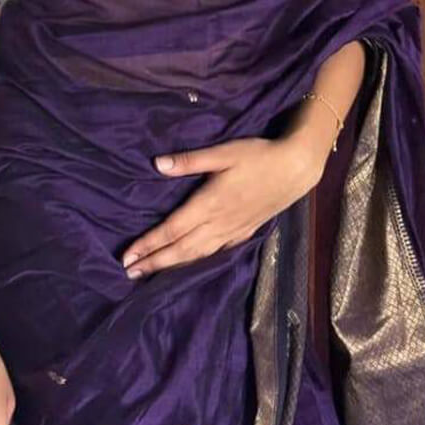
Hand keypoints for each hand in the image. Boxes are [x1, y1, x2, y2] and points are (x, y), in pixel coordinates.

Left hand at [119, 129, 326, 278]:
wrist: (296, 170)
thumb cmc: (258, 156)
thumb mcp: (224, 152)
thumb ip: (190, 160)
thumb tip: (157, 165)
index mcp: (210, 203)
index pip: (172, 229)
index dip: (149, 244)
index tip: (128, 256)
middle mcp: (219, 223)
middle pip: (181, 249)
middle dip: (155, 262)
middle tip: (129, 273)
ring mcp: (233, 231)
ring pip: (198, 255)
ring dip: (172, 265)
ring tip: (151, 273)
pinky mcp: (245, 232)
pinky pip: (216, 252)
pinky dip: (198, 262)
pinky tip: (189, 265)